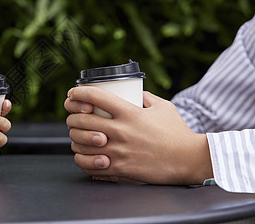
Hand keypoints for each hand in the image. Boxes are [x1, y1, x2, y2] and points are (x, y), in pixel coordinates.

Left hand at [65, 86, 212, 184]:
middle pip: (81, 120)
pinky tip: (83, 154)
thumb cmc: (177, 133)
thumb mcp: (162, 107)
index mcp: (129, 112)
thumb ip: (145, 97)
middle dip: (71, 116)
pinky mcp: (119, 168)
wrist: (189, 160)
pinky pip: (88, 163)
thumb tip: (134, 92)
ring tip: (77, 136)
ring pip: (80, 142)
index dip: (77, 92)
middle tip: (73, 117)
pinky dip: (81, 158)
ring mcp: (118, 151)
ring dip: (74, 137)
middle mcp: (120, 130)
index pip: (94, 96)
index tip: (72, 93)